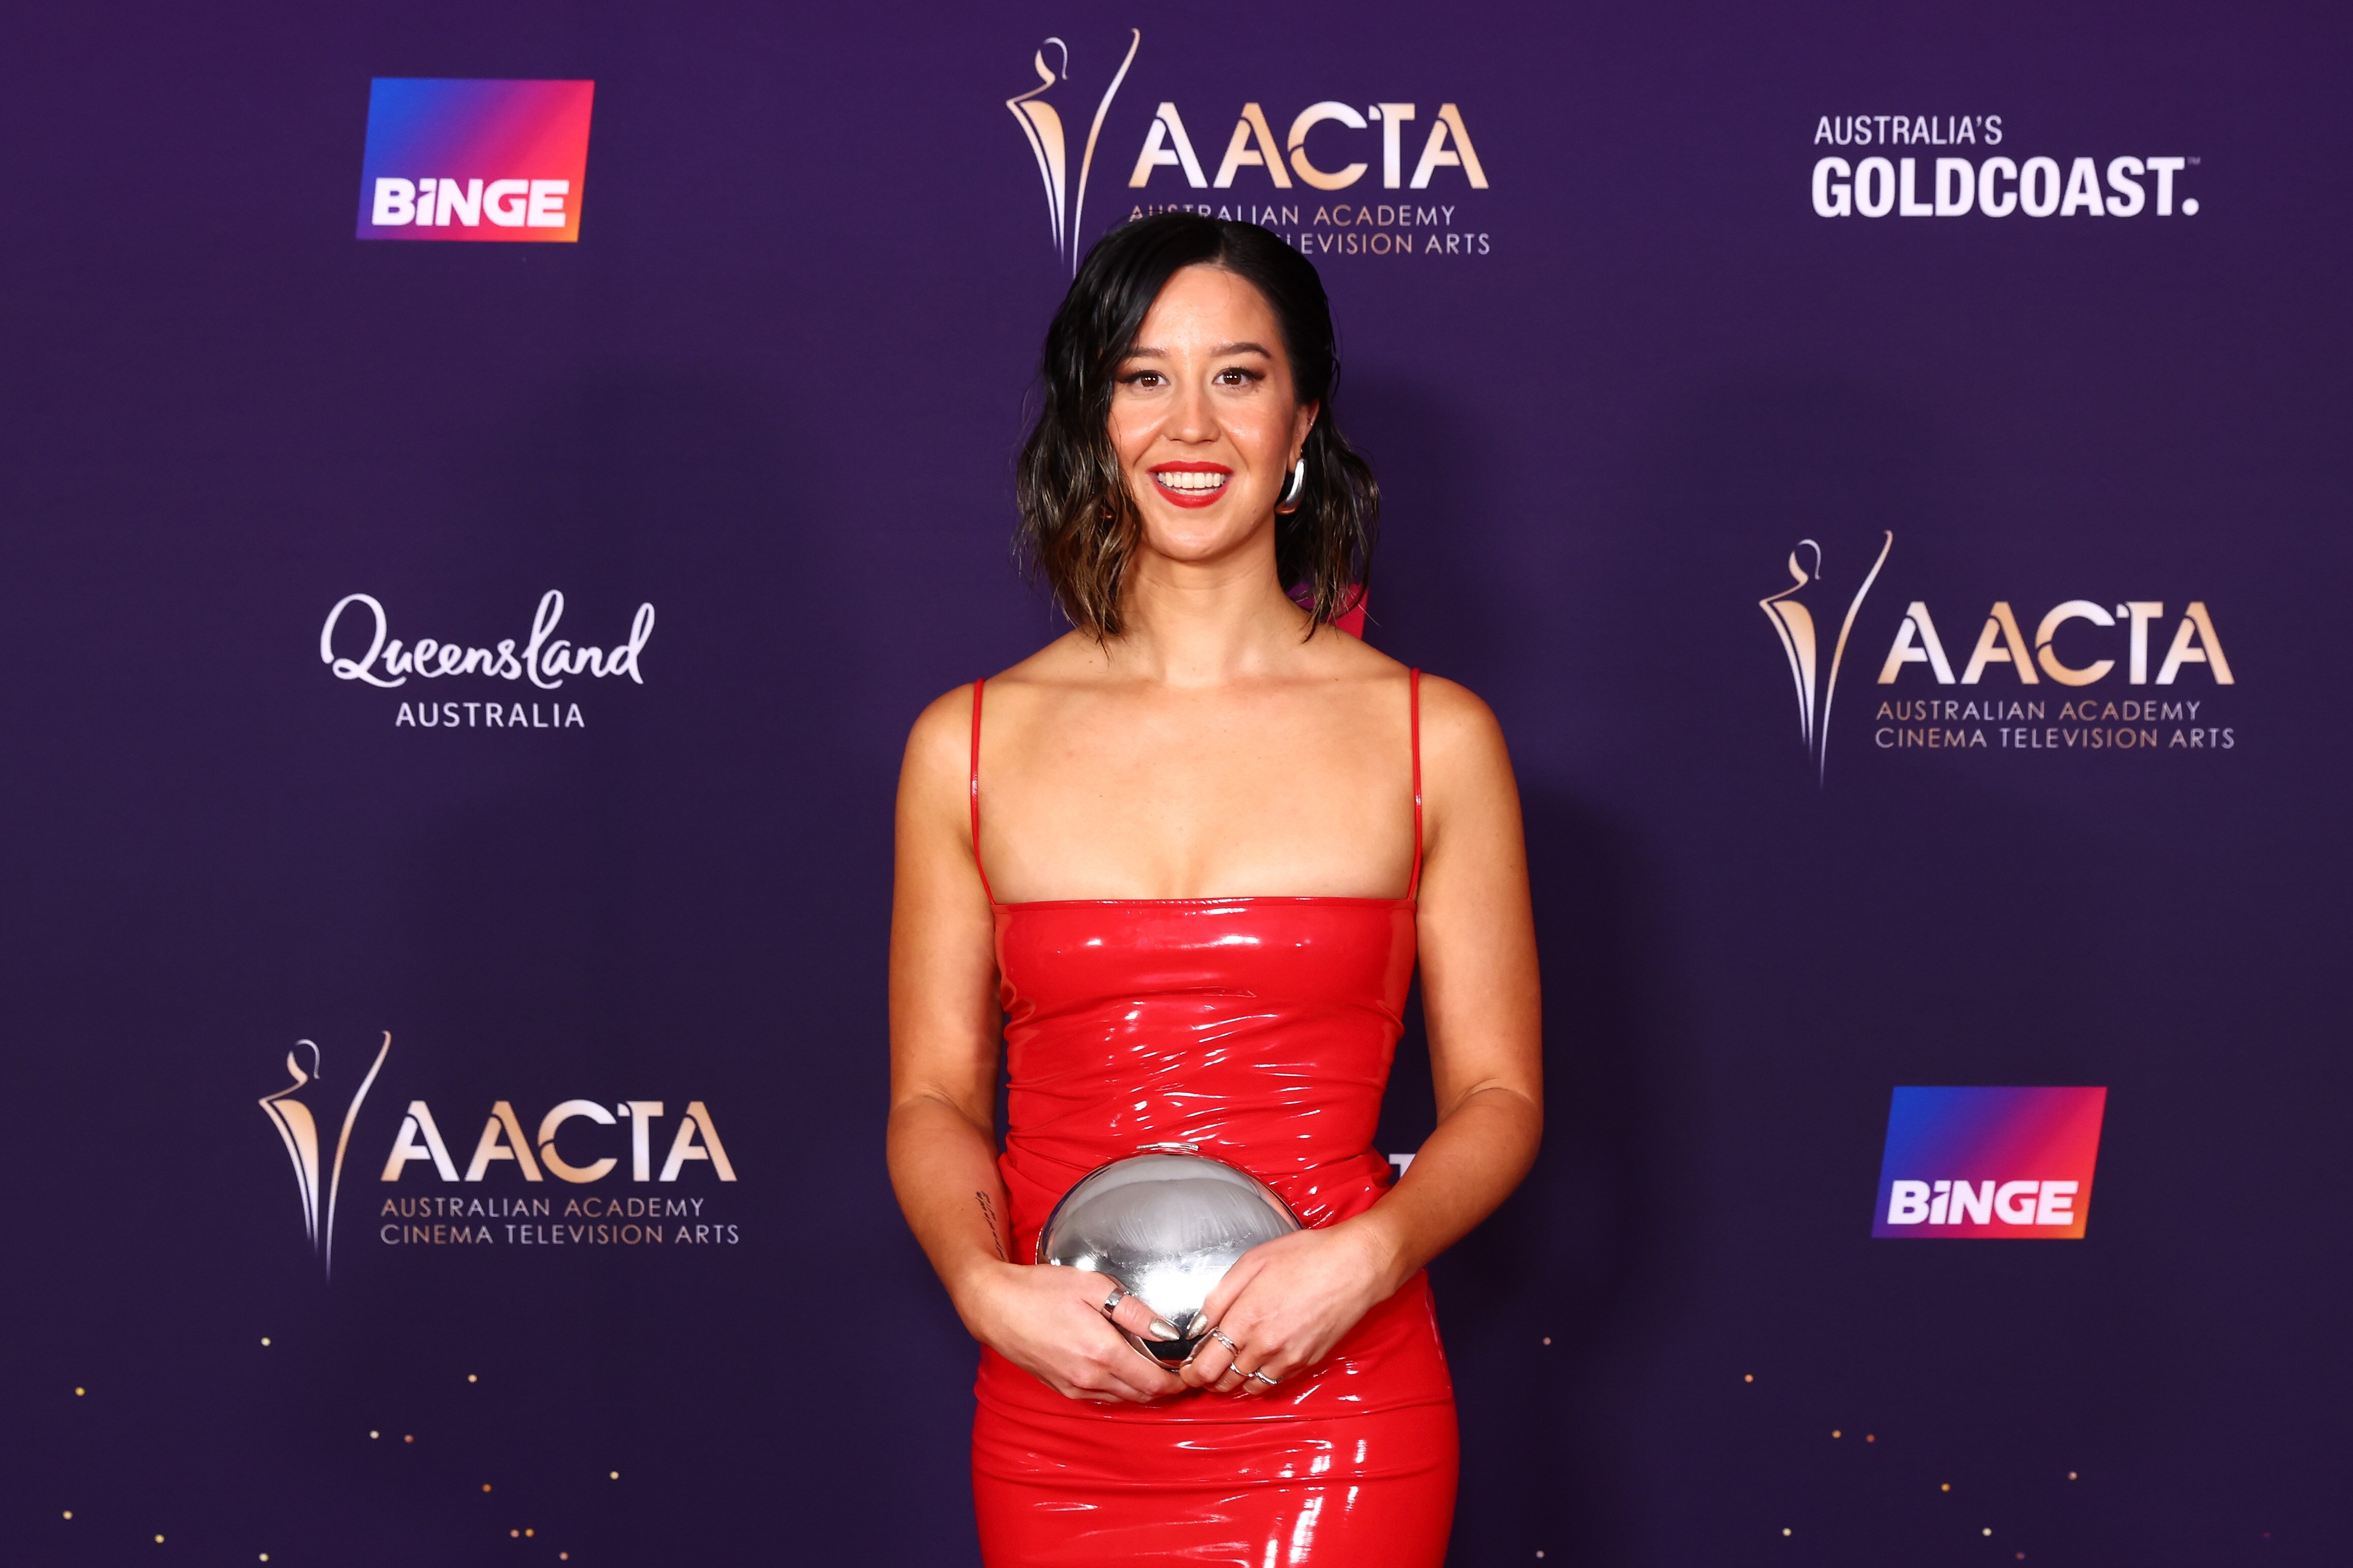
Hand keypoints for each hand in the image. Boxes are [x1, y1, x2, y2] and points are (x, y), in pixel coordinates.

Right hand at [962, 1262, 1189, 1403]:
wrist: (995, 1307)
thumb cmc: (1041, 1290)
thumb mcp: (1093, 1287)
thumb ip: (1134, 1312)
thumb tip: (1167, 1333)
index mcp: (1102, 1352)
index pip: (1154, 1382)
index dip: (1178, 1382)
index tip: (1192, 1370)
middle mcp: (1090, 1378)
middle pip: (1142, 1396)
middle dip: (1166, 1387)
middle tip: (1183, 1371)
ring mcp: (1074, 1387)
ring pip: (1123, 1399)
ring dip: (1144, 1390)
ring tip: (1159, 1370)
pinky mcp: (1062, 1389)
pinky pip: (1102, 1397)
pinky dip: (1121, 1389)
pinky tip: (1126, 1371)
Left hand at [1180, 1220, 1396, 1397]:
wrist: (1355, 1266)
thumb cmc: (1305, 1256)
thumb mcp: (1251, 1262)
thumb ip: (1218, 1297)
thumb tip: (1198, 1326)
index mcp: (1245, 1319)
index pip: (1206, 1365)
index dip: (1190, 1372)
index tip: (1185, 1369)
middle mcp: (1264, 1346)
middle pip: (1223, 1382)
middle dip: (1208, 1378)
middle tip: (1202, 1367)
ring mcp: (1288, 1358)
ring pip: (1248, 1387)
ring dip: (1233, 1381)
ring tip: (1227, 1366)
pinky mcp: (1306, 1362)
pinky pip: (1274, 1383)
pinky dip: (1259, 1379)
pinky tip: (1256, 1363)